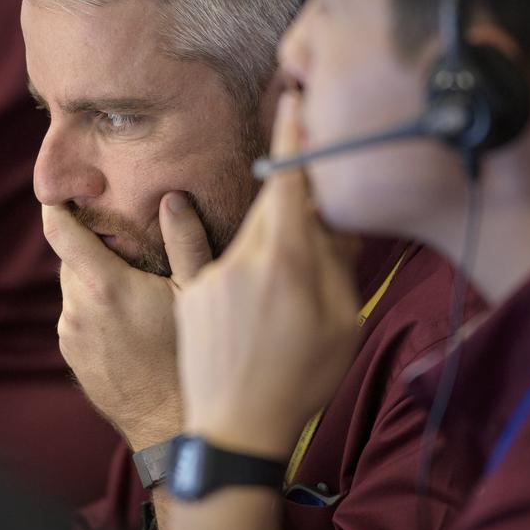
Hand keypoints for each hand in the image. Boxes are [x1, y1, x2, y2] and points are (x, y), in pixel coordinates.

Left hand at [41, 193, 211, 449]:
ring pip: (74, 289)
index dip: (56, 206)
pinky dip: (94, 310)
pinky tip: (128, 323)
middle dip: (94, 249)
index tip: (61, 190)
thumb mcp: (197, 295)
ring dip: (95, 282)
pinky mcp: (70, 354)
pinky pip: (76, 316)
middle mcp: (77, 308)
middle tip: (129, 248)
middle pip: (72, 259)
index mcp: (104, 286)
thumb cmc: (188, 356)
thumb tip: (173, 198)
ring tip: (135, 291)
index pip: (61, 232)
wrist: (167, 424)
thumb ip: (185, 242)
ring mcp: (69, 333)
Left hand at [174, 91, 360, 459]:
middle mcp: (243, 262)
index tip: (294, 100)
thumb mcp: (341, 323)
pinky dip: (232, 271)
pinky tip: (235, 287)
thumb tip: (333, 218)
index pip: (289, 184)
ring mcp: (211, 279)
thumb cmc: (300, 382)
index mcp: (286, 263)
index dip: (293, 139)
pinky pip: (213, 266)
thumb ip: (336, 264)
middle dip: (289, 203)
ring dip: (266, 248)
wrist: (236, 430)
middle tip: (311, 211)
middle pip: (268, 210)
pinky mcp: (188, 297)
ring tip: (283, 289)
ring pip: (243, 240)